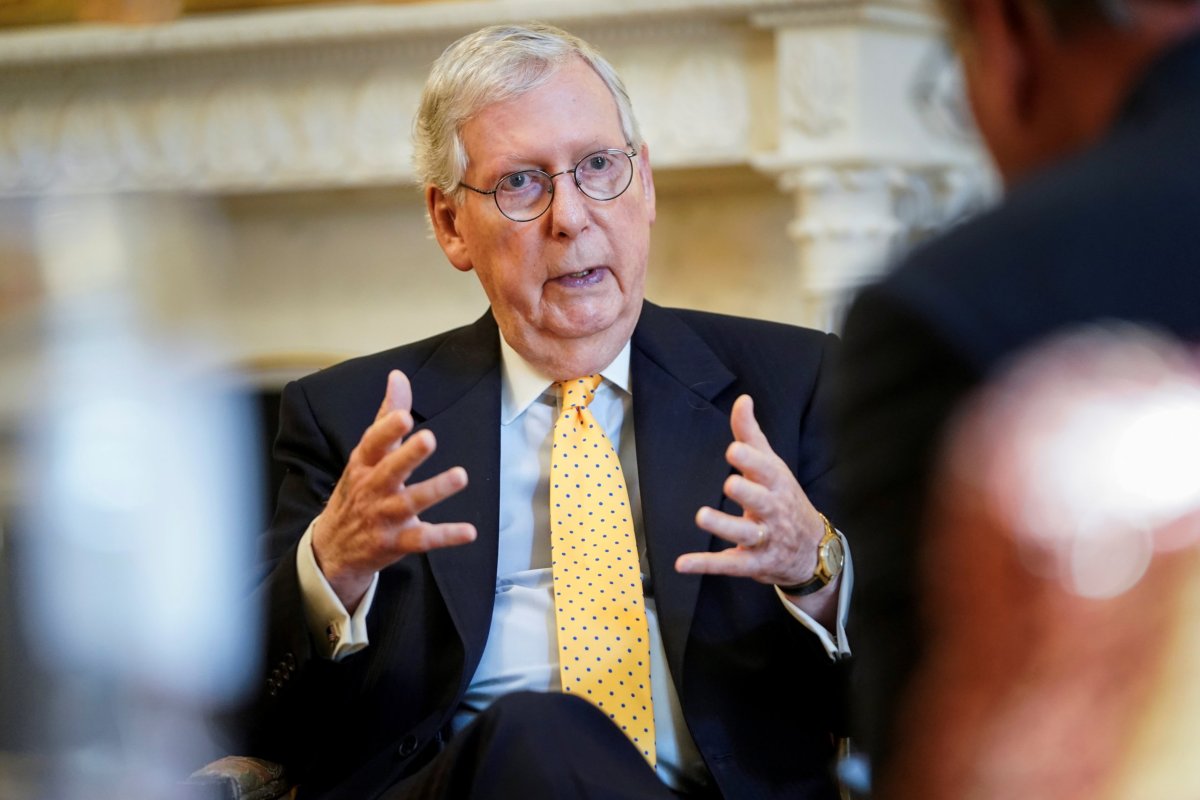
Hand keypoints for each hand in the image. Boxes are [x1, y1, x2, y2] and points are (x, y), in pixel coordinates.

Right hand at [313, 369, 476, 609]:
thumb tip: (398, 375)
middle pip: (390, 470)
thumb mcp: (366, 454)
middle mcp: (373, 488)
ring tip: (460, 476)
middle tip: (428, 438)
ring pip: (410, 502)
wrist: (333, 550)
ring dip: (435, 489)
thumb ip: (387, 416)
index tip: (403, 416)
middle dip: (407, 455)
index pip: (372, 444)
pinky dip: (446, 535)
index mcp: (364, 464)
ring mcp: (384, 517)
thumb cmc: (357, 491)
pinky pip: (423, 539)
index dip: (386, 430)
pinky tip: (469, 531)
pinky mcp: (397, 542)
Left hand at [675, 394, 826, 589]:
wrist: (812, 550)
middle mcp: (773, 512)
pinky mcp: (753, 564)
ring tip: (702, 516)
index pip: (767, 470)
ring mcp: (765, 540)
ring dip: (724, 526)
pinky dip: (705, 564)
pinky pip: (729, 564)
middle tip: (729, 484)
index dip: (752, 460)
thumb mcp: (772, 466)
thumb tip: (742, 399)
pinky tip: (682, 563)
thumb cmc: (784, 499)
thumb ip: (751, 434)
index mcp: (777, 484)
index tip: (734, 449)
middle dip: (747, 493)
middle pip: (761, 502)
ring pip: (745, 534)